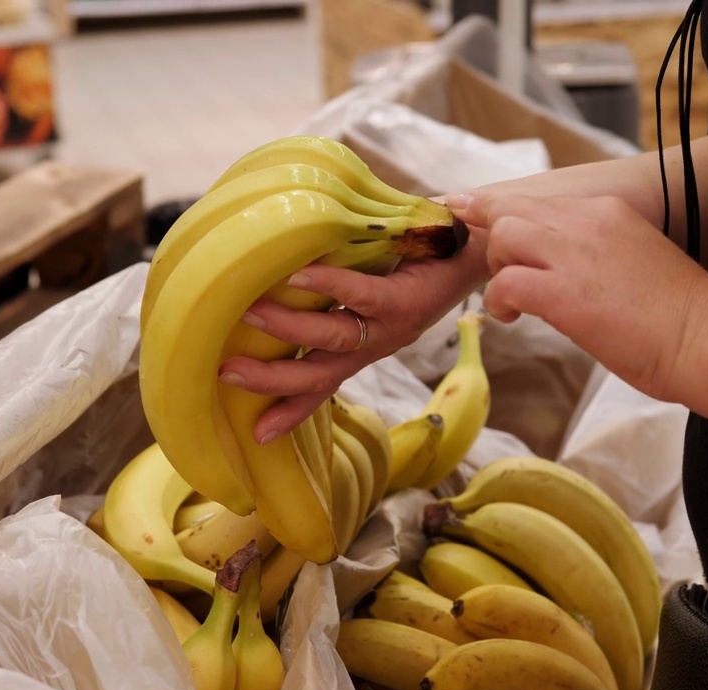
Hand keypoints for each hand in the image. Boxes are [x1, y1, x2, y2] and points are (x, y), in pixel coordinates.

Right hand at [217, 237, 490, 443]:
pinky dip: (328, 286)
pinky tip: (297, 276)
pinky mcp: (408, 299)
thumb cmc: (419, 253)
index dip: (291, 409)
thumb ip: (335, 281)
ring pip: (334, 337)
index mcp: (366, 343)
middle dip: (273, 380)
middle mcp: (377, 342)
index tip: (256, 433)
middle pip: (319, 373)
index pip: (322, 382)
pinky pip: (362, 296)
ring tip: (249, 314)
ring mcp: (393, 324)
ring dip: (289, 329)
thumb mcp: (372, 275)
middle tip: (226, 374)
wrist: (481, 238)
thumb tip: (277, 266)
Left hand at [459, 192, 707, 404]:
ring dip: (498, 268)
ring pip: (503, 236)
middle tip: (504, 277)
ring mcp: (575, 253)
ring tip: (515, 299)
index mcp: (608, 211)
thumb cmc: (680, 316)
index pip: (537, 201)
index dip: (499, 213)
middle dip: (495, 242)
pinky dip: (499, 301)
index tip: (469, 214)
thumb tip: (563, 271)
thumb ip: (596, 253)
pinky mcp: (564, 291)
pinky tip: (513, 316)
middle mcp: (589, 220)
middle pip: (511, 210)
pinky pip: (505, 283)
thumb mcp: (634, 262)